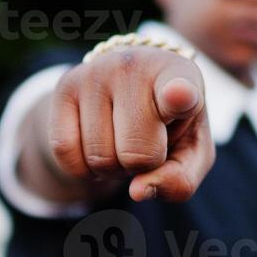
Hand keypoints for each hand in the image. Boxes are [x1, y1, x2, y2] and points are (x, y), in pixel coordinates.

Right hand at [46, 46, 213, 202]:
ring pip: (99, 159)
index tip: (181, 95)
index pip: (179, 88)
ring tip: (122, 138)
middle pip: (137, 154)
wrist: (134, 84)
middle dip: (142, 165)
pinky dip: (82, 168)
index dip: (179, 96)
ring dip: (112, 168)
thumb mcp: (191, 151)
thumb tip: (137, 191)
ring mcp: (95, 73)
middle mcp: (134, 66)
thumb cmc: (171, 122)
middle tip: (147, 140)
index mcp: (180, 74)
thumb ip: (180, 180)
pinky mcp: (64, 85)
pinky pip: (65, 152)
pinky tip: (98, 144)